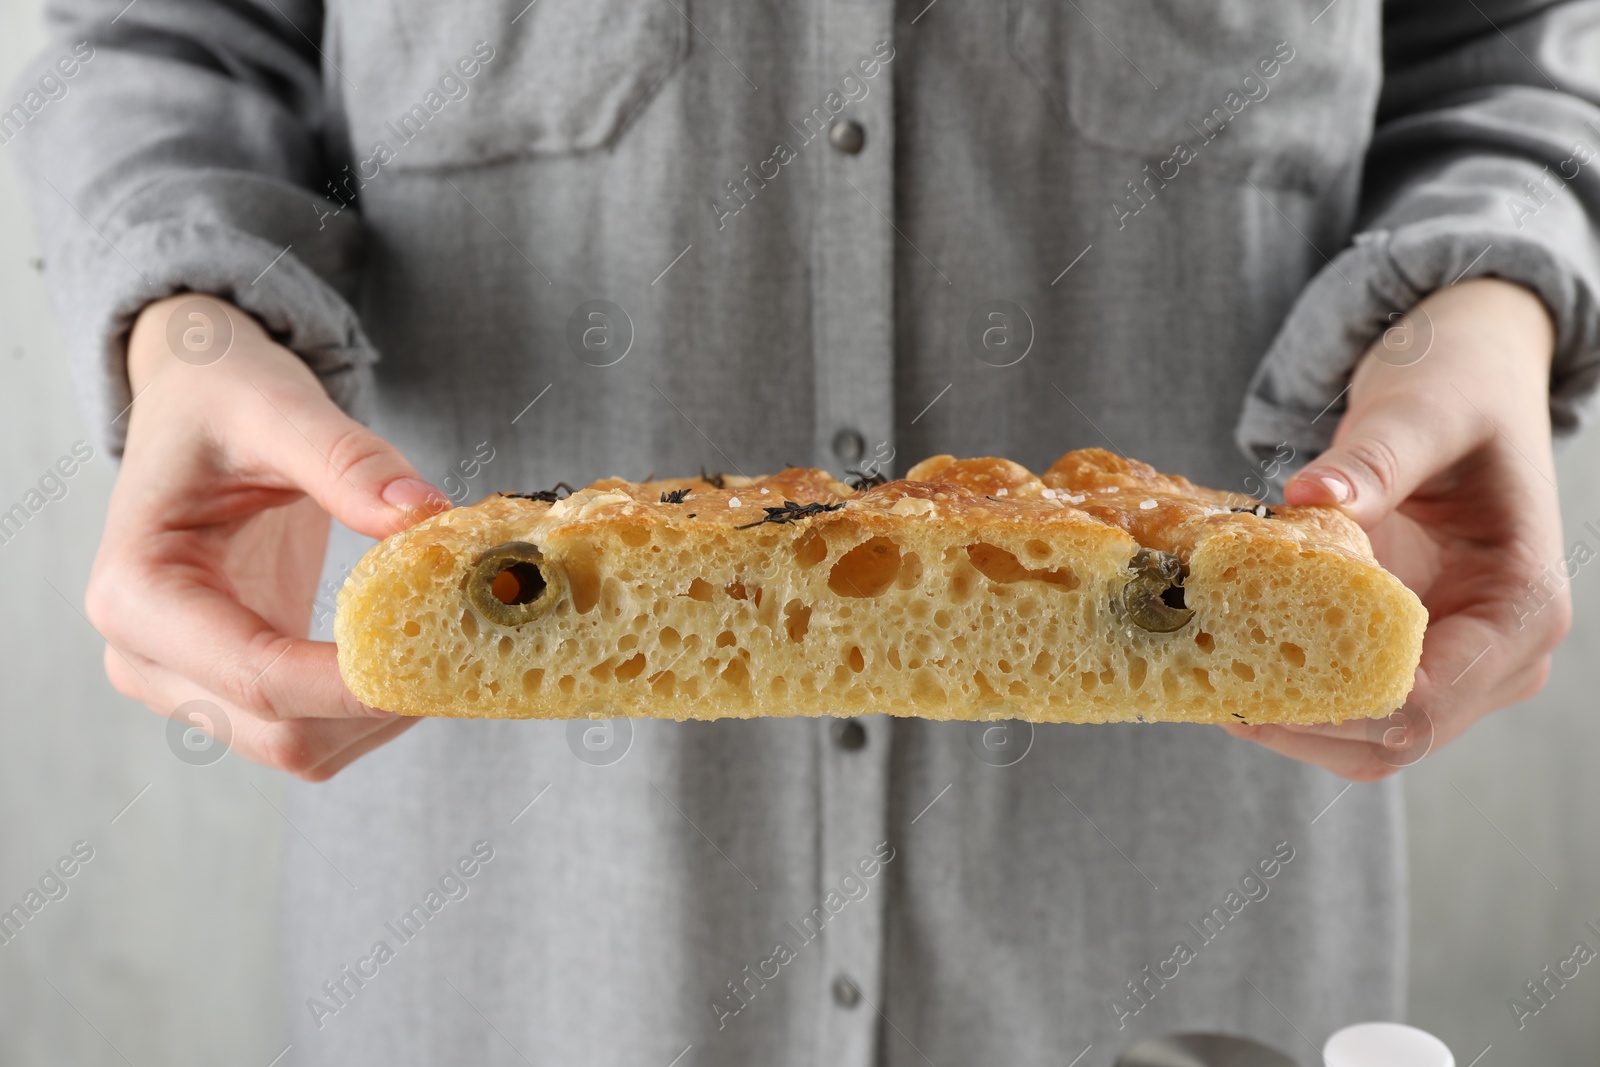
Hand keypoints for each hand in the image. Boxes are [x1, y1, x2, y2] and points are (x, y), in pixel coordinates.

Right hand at [86, 294, 446, 778]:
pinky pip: (318, 730)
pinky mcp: (239, 687)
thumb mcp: (277, 406)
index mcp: (137, 594)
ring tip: (456, 643)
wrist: (199, 407)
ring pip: (306, 749)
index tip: (445, 657)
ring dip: (388, 715)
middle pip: (283, 733)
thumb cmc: (220, 400)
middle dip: (383, 706)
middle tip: (474, 648)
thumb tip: (425, 514)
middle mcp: (148, 659)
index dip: (354, 683)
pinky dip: (377, 708)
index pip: (256, 676)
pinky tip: (423, 651)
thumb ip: (348, 461)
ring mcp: (191, 685)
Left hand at [1222, 279, 1567, 780]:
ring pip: (1364, 738)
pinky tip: (1224, 656)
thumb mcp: (1421, 409)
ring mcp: (1455, 661)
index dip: (1336, 710)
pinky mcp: (1408, 651)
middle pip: (1391, 739)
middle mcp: (1498, 653)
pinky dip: (1287, 691)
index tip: (1245, 683)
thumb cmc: (1458, 389)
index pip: (1427, 703)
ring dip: (1283, 718)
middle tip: (1200, 684)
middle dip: (1295, 723)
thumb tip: (1308, 495)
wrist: (1466, 381)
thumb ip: (1375, 459)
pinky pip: (1346, 698)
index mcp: (1521, 607)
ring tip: (1199, 676)